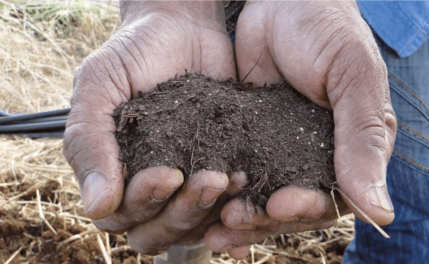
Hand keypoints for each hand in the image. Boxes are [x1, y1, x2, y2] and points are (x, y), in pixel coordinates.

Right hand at [62, 0, 234, 251]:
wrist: (183, 28)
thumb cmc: (134, 54)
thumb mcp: (99, 86)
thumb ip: (89, 142)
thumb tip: (96, 207)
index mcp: (113, 173)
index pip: (121, 216)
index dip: (143, 203)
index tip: (167, 172)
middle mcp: (148, 186)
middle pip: (158, 231)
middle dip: (181, 212)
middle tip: (208, 179)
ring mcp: (185, 181)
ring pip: (192, 224)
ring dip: (211, 210)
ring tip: (231, 179)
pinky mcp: (218, 168)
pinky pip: (225, 205)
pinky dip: (235, 209)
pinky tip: (248, 193)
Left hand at [206, 0, 396, 256]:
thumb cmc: (326, 29)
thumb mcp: (351, 77)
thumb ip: (363, 139)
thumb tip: (379, 211)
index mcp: (347, 150)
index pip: (329, 198)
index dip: (305, 209)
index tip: (280, 205)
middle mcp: (311, 157)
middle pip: (288, 207)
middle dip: (262, 217)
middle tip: (233, 219)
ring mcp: (275, 149)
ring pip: (256, 194)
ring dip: (236, 211)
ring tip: (211, 224)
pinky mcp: (243, 137)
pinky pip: (231, 169)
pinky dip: (218, 189)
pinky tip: (198, 200)